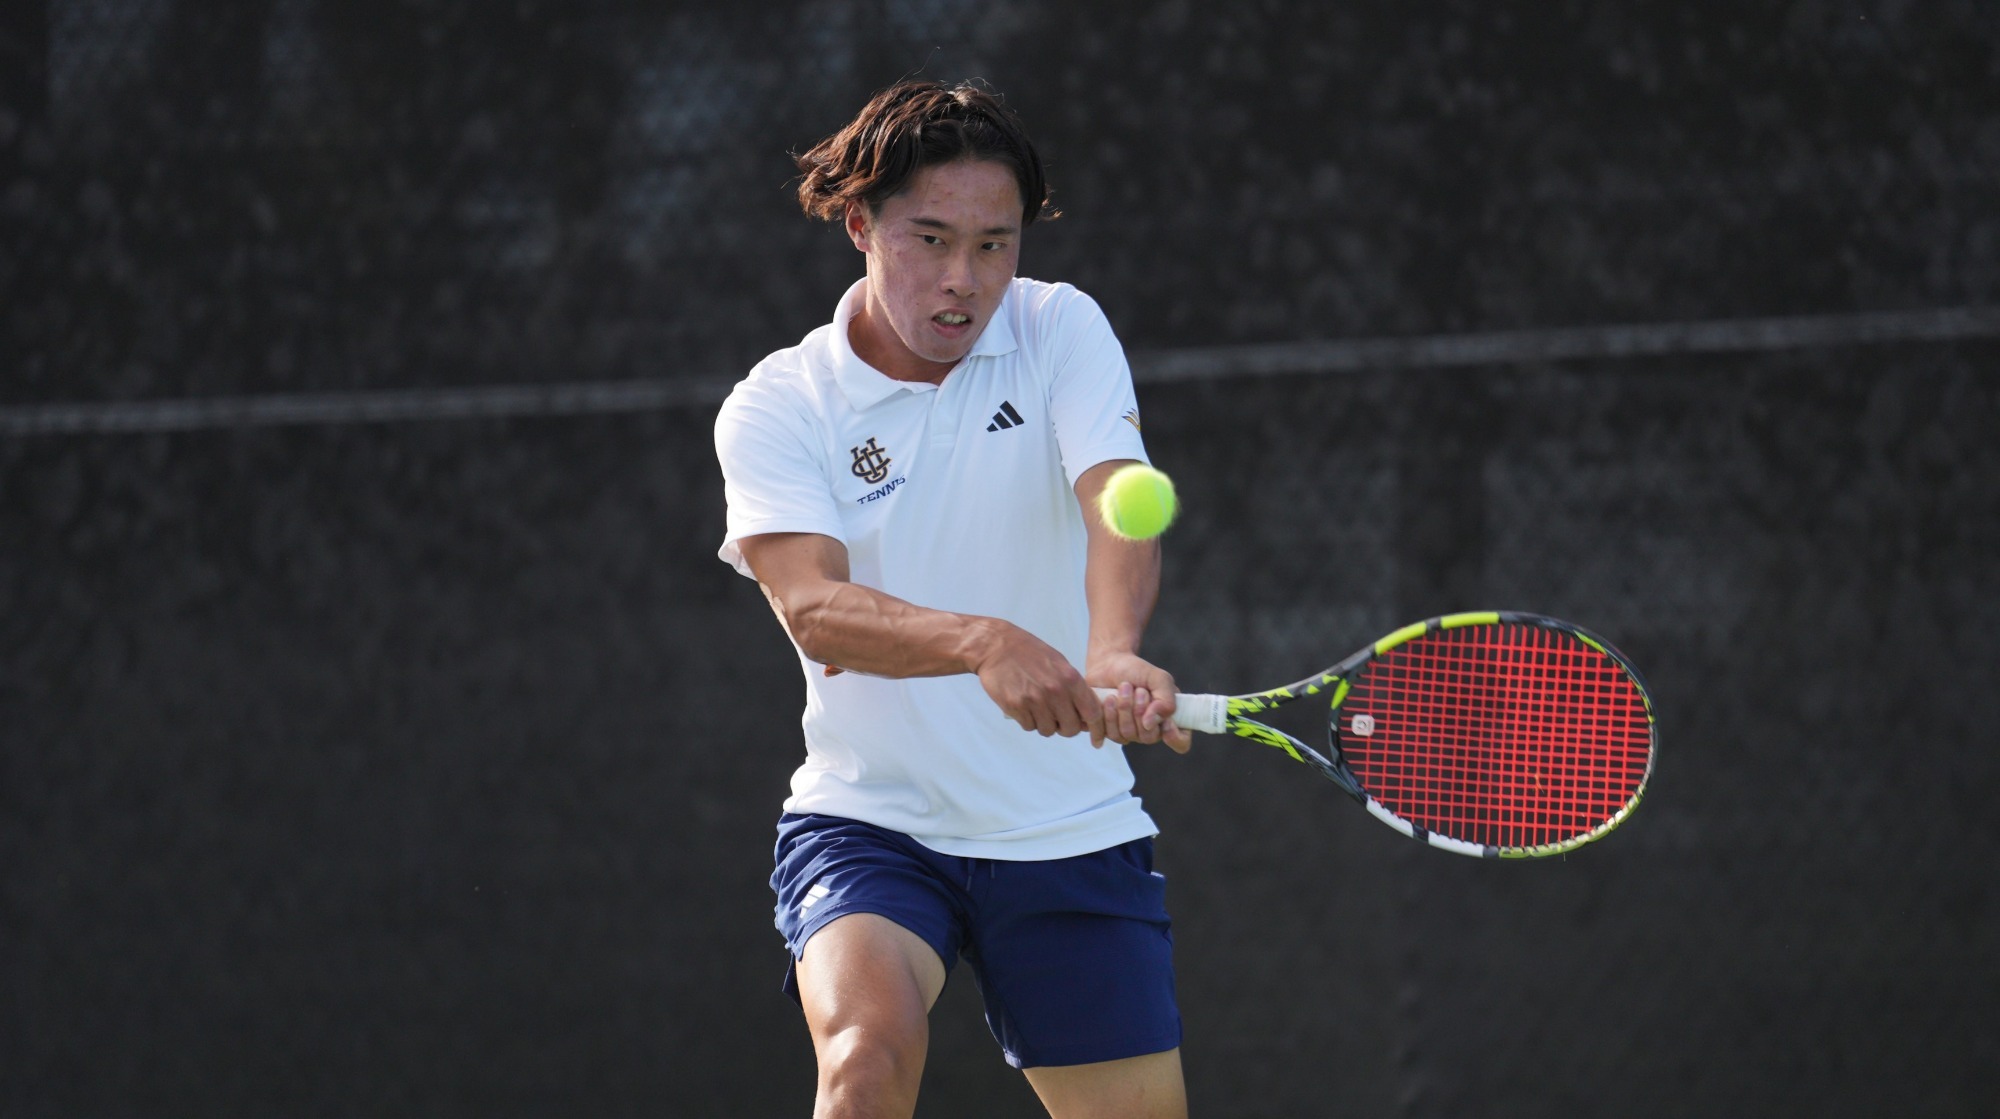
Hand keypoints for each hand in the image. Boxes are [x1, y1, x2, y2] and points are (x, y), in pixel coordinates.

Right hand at [970, 621, 1108, 744]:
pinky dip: (1028, 721)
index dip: (1093, 725)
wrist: (997, 646)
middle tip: (1058, 719)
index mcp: (1070, 679)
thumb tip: (1086, 713)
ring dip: (1044, 724)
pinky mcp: (1016, 706)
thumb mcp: (1059, 663)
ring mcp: (1035, 700)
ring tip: (1037, 709)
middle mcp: (1055, 691)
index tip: (1088, 728)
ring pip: (1048, 730)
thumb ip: (1074, 687)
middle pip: (1070, 728)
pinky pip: (1029, 726)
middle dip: (1065, 727)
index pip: (1092, 712)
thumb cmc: (1030, 653)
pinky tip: (1024, 707)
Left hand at [1086, 651, 1191, 752]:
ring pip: (1128, 734)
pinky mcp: (1111, 731)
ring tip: (1123, 687)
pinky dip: (1109, 713)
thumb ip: (1165, 700)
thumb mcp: (1159, 678)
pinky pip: (1110, 734)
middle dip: (1140, 710)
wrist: (1109, 664)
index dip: (1175, 737)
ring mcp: (1130, 733)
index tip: (1166, 721)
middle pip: (1149, 737)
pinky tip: (1109, 698)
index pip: (1180, 742)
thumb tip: (1151, 724)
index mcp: (1169, 718)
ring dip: (1124, 708)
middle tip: (1138, 689)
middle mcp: (1151, 730)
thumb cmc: (1137, 671)